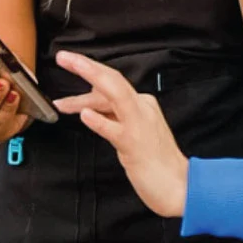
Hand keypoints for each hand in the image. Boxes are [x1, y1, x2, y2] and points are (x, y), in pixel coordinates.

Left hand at [53, 51, 188, 217]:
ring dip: (88, 87)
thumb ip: (113, 114)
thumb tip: (88, 102)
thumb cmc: (155, 161)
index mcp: (142, 104)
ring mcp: (139, 124)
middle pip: (113, 80)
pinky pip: (114, 129)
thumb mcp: (132, 130)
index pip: (113, 81)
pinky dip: (99, 121)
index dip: (90, 68)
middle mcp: (142, 108)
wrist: (179, 184)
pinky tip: (84, 116)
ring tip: (64, 92)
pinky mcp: (134, 144)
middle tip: (63, 58)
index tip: (70, 61)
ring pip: (114, 96)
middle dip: (86, 67)